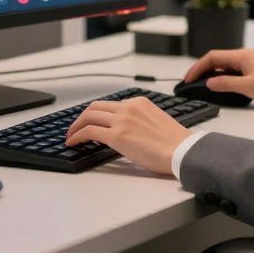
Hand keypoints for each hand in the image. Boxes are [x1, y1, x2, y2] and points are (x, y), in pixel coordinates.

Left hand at [65, 96, 191, 174]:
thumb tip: (125, 130)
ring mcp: (121, 120)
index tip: (91, 122)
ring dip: (76, 126)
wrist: (182, 150)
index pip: (110, 105)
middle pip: (95, 107)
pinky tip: (73, 142)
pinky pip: (89, 131)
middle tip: (76, 128)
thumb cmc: (174, 142)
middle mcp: (128, 107)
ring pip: (89, 116)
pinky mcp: (117, 135)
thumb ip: (138, 119)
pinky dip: (77, 135)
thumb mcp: (155, 120)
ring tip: (71, 137)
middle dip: (82, 117)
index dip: (97, 114)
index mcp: (138, 102)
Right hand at [183, 49, 253, 106]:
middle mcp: (244, 56)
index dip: (197, 67)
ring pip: (224, 65)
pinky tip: (220, 86)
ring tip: (201, 85)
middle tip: (191, 82)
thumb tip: (209, 82)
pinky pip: (233, 71)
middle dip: (202, 69)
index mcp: (241, 56)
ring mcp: (249, 63)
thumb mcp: (248, 87)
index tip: (188, 78)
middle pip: (216, 59)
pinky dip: (222, 76)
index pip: (212, 57)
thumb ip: (226, 84)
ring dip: (212, 73)